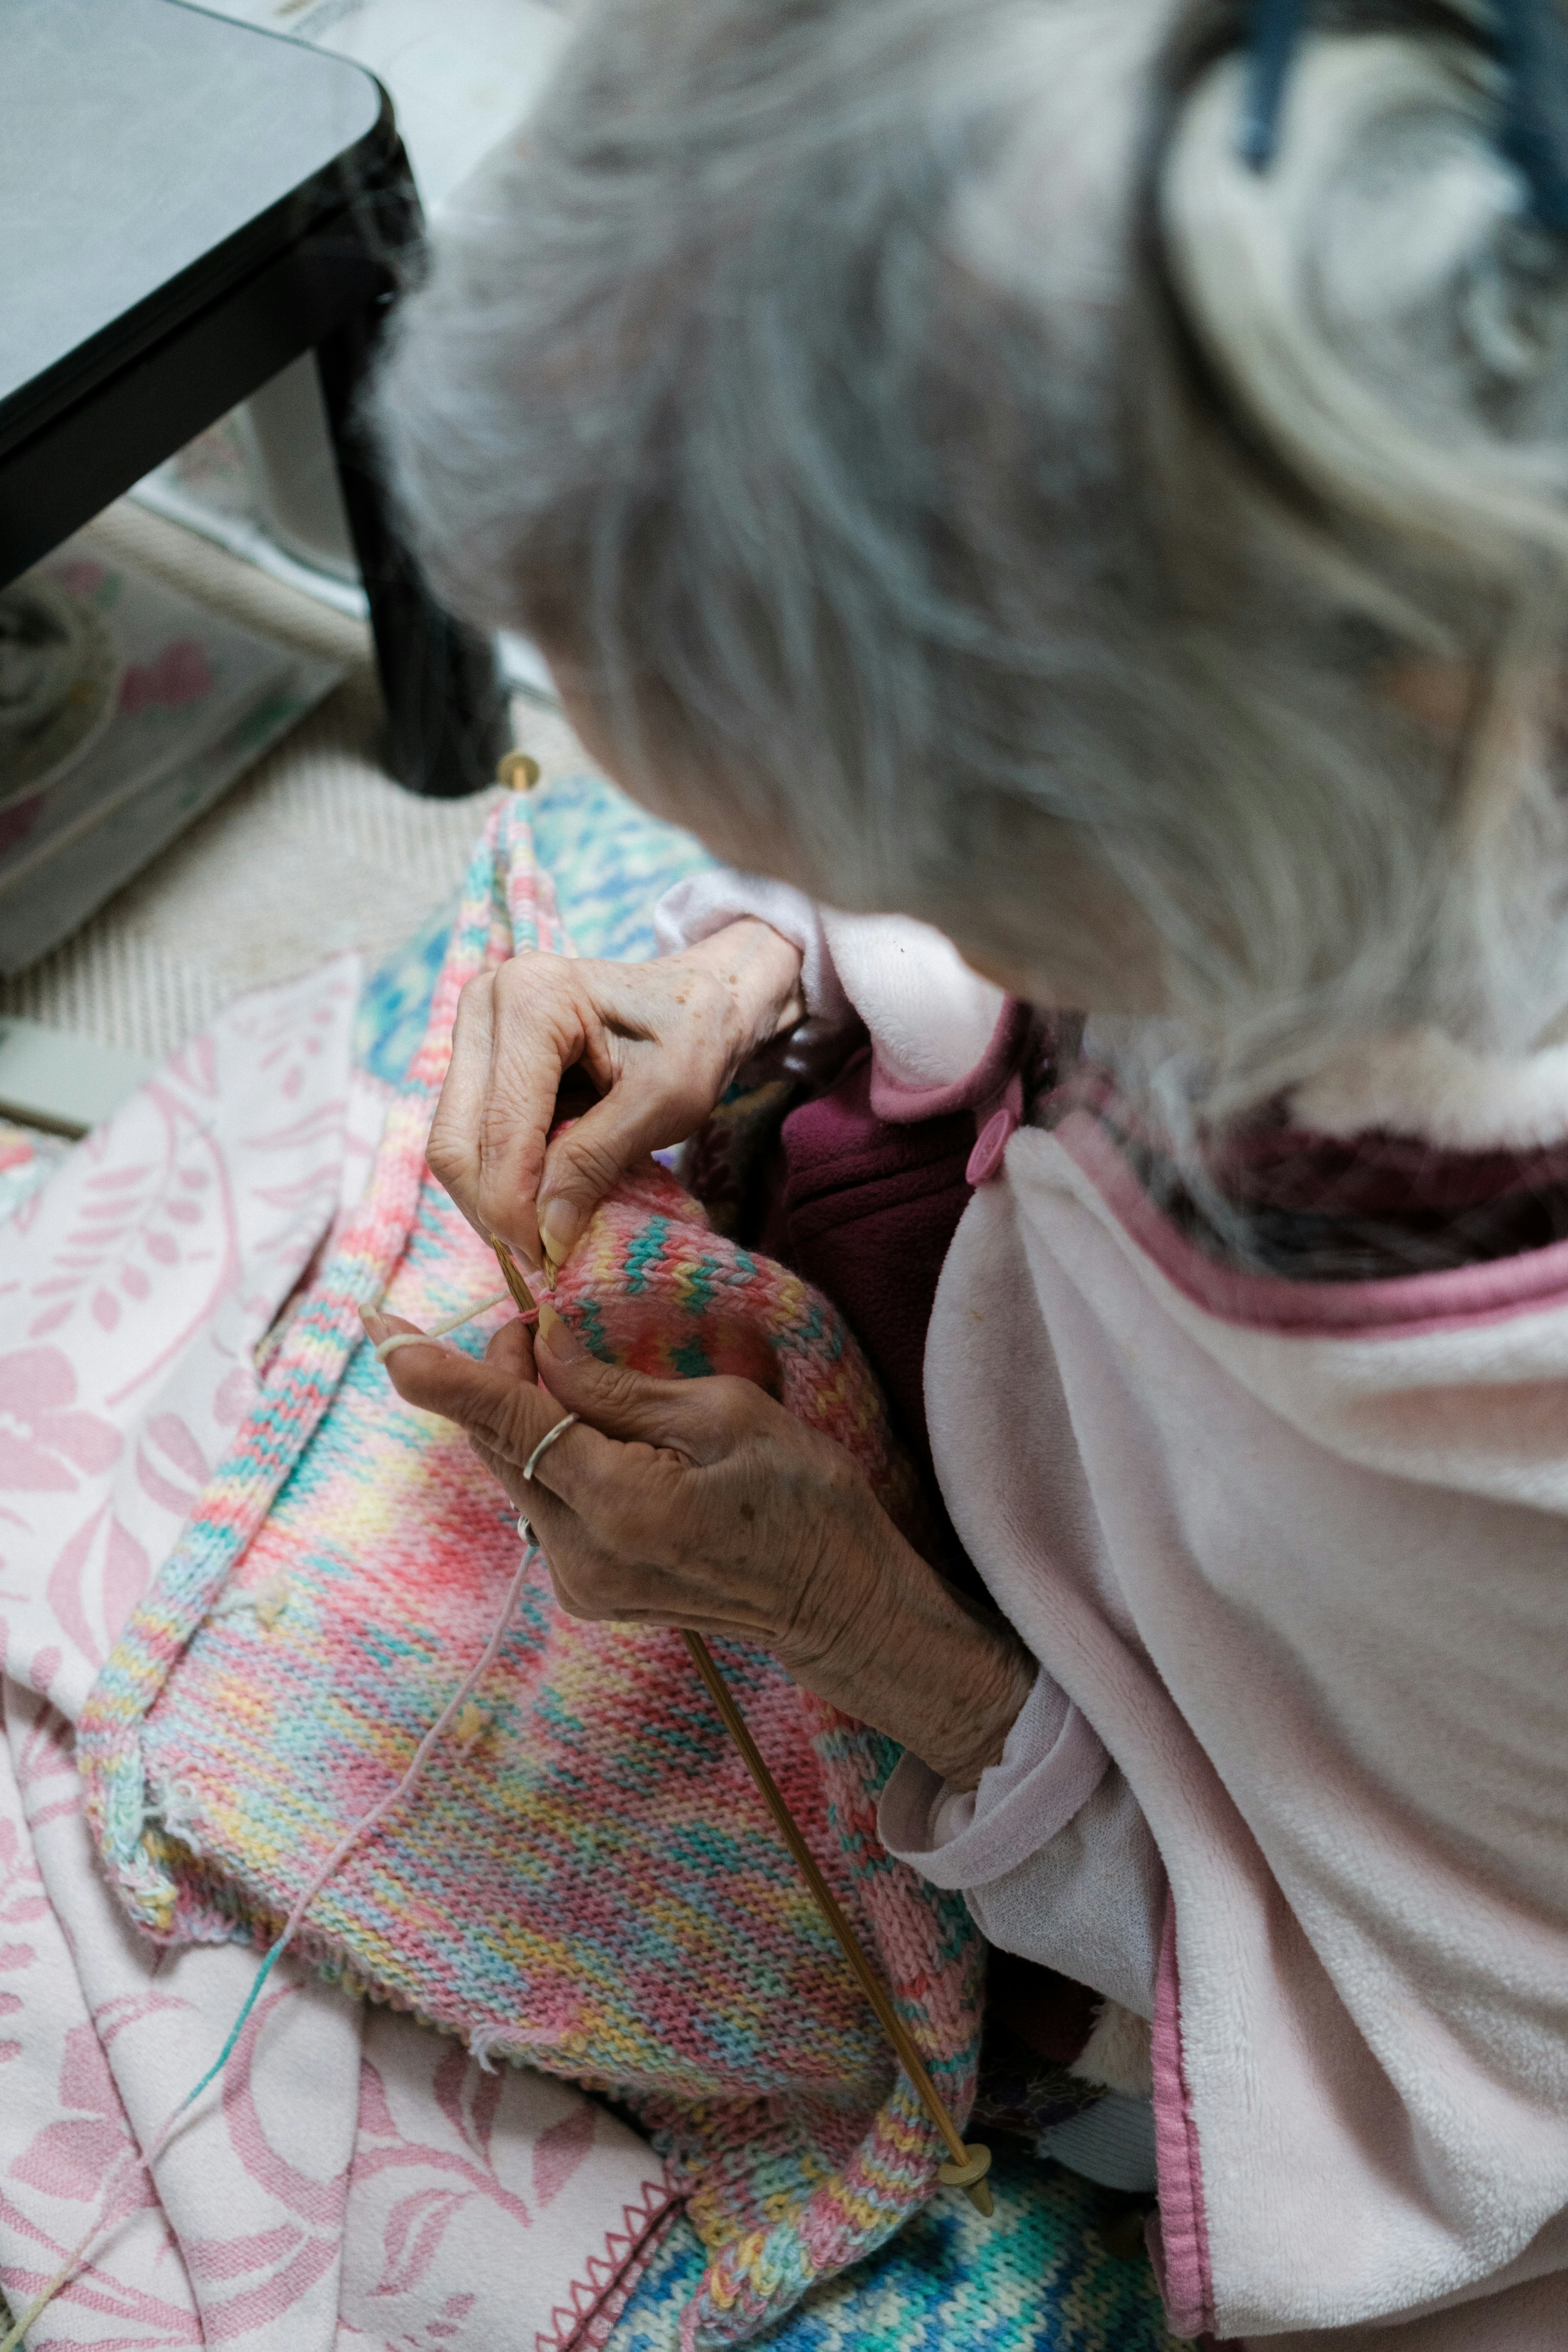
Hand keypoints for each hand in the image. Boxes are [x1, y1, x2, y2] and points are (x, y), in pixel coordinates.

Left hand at [366, 1308, 1034, 1789]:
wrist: (835, 1601)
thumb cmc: (803, 1497)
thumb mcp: (724, 1413)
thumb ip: (616, 1388)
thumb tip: (540, 1348)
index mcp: (621, 1503)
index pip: (508, 1422)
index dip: (439, 1373)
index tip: (379, 1332)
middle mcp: (582, 1555)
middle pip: (499, 1444)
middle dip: (499, 1373)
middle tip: (532, 1320)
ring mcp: (580, 1582)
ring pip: (516, 1472)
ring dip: (524, 1413)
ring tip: (570, 1368)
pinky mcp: (586, 1590)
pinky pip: (542, 1501)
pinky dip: (550, 1453)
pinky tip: (594, 1431)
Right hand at [428, 920, 803, 1269]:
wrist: (698, 996)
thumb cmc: (695, 1036)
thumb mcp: (666, 1101)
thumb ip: (597, 1160)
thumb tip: (546, 1234)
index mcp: (533, 998)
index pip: (500, 1127)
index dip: (514, 1206)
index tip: (546, 1260)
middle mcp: (486, 1002)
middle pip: (457, 1139)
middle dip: (494, 1210)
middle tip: (541, 1258)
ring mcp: (473, 1026)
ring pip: (453, 1143)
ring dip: (491, 1199)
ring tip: (543, 1235)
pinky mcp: (476, 1055)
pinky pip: (468, 1135)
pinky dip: (498, 1178)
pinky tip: (539, 1199)